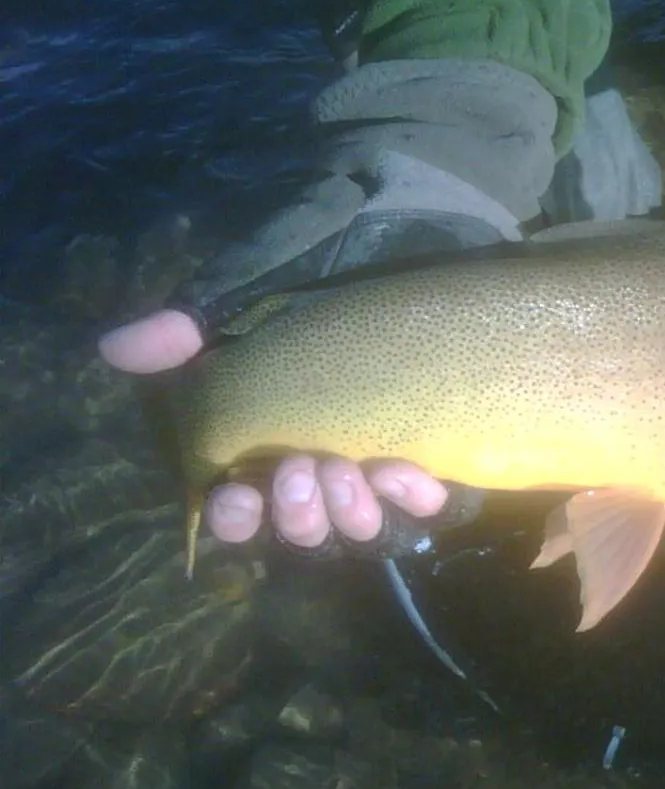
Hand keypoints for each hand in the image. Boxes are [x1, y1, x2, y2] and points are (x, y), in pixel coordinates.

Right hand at [99, 59, 563, 556]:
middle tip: (303, 469)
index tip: (239, 498)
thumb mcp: (241, 309)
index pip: (238, 508)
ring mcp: (372, 464)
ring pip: (354, 523)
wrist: (401, 262)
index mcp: (263, 443)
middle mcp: (315, 463)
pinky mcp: (426, 455)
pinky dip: (411, 490)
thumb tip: (115, 346)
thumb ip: (179, 334)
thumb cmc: (312, 295)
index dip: (234, 516)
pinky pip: (419, 500)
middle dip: (296, 511)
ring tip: (349, 469)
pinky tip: (409, 467)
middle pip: (297, 526)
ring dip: (347, 507)